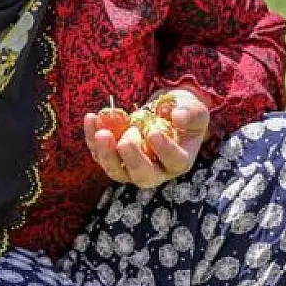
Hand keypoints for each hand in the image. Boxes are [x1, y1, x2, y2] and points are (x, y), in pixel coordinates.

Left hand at [82, 87, 211, 189]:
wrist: (164, 114)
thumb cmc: (182, 114)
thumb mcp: (194, 110)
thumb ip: (191, 114)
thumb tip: (178, 117)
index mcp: (179, 161)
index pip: (173, 161)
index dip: (164, 149)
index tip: (154, 132)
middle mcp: (156, 171)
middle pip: (143, 175)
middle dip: (132, 160)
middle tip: (124, 141)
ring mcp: (132, 168)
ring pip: (117, 171)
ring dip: (106, 154)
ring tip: (102, 133)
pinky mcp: (114, 159)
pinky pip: (100, 154)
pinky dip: (92, 138)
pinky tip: (91, 118)